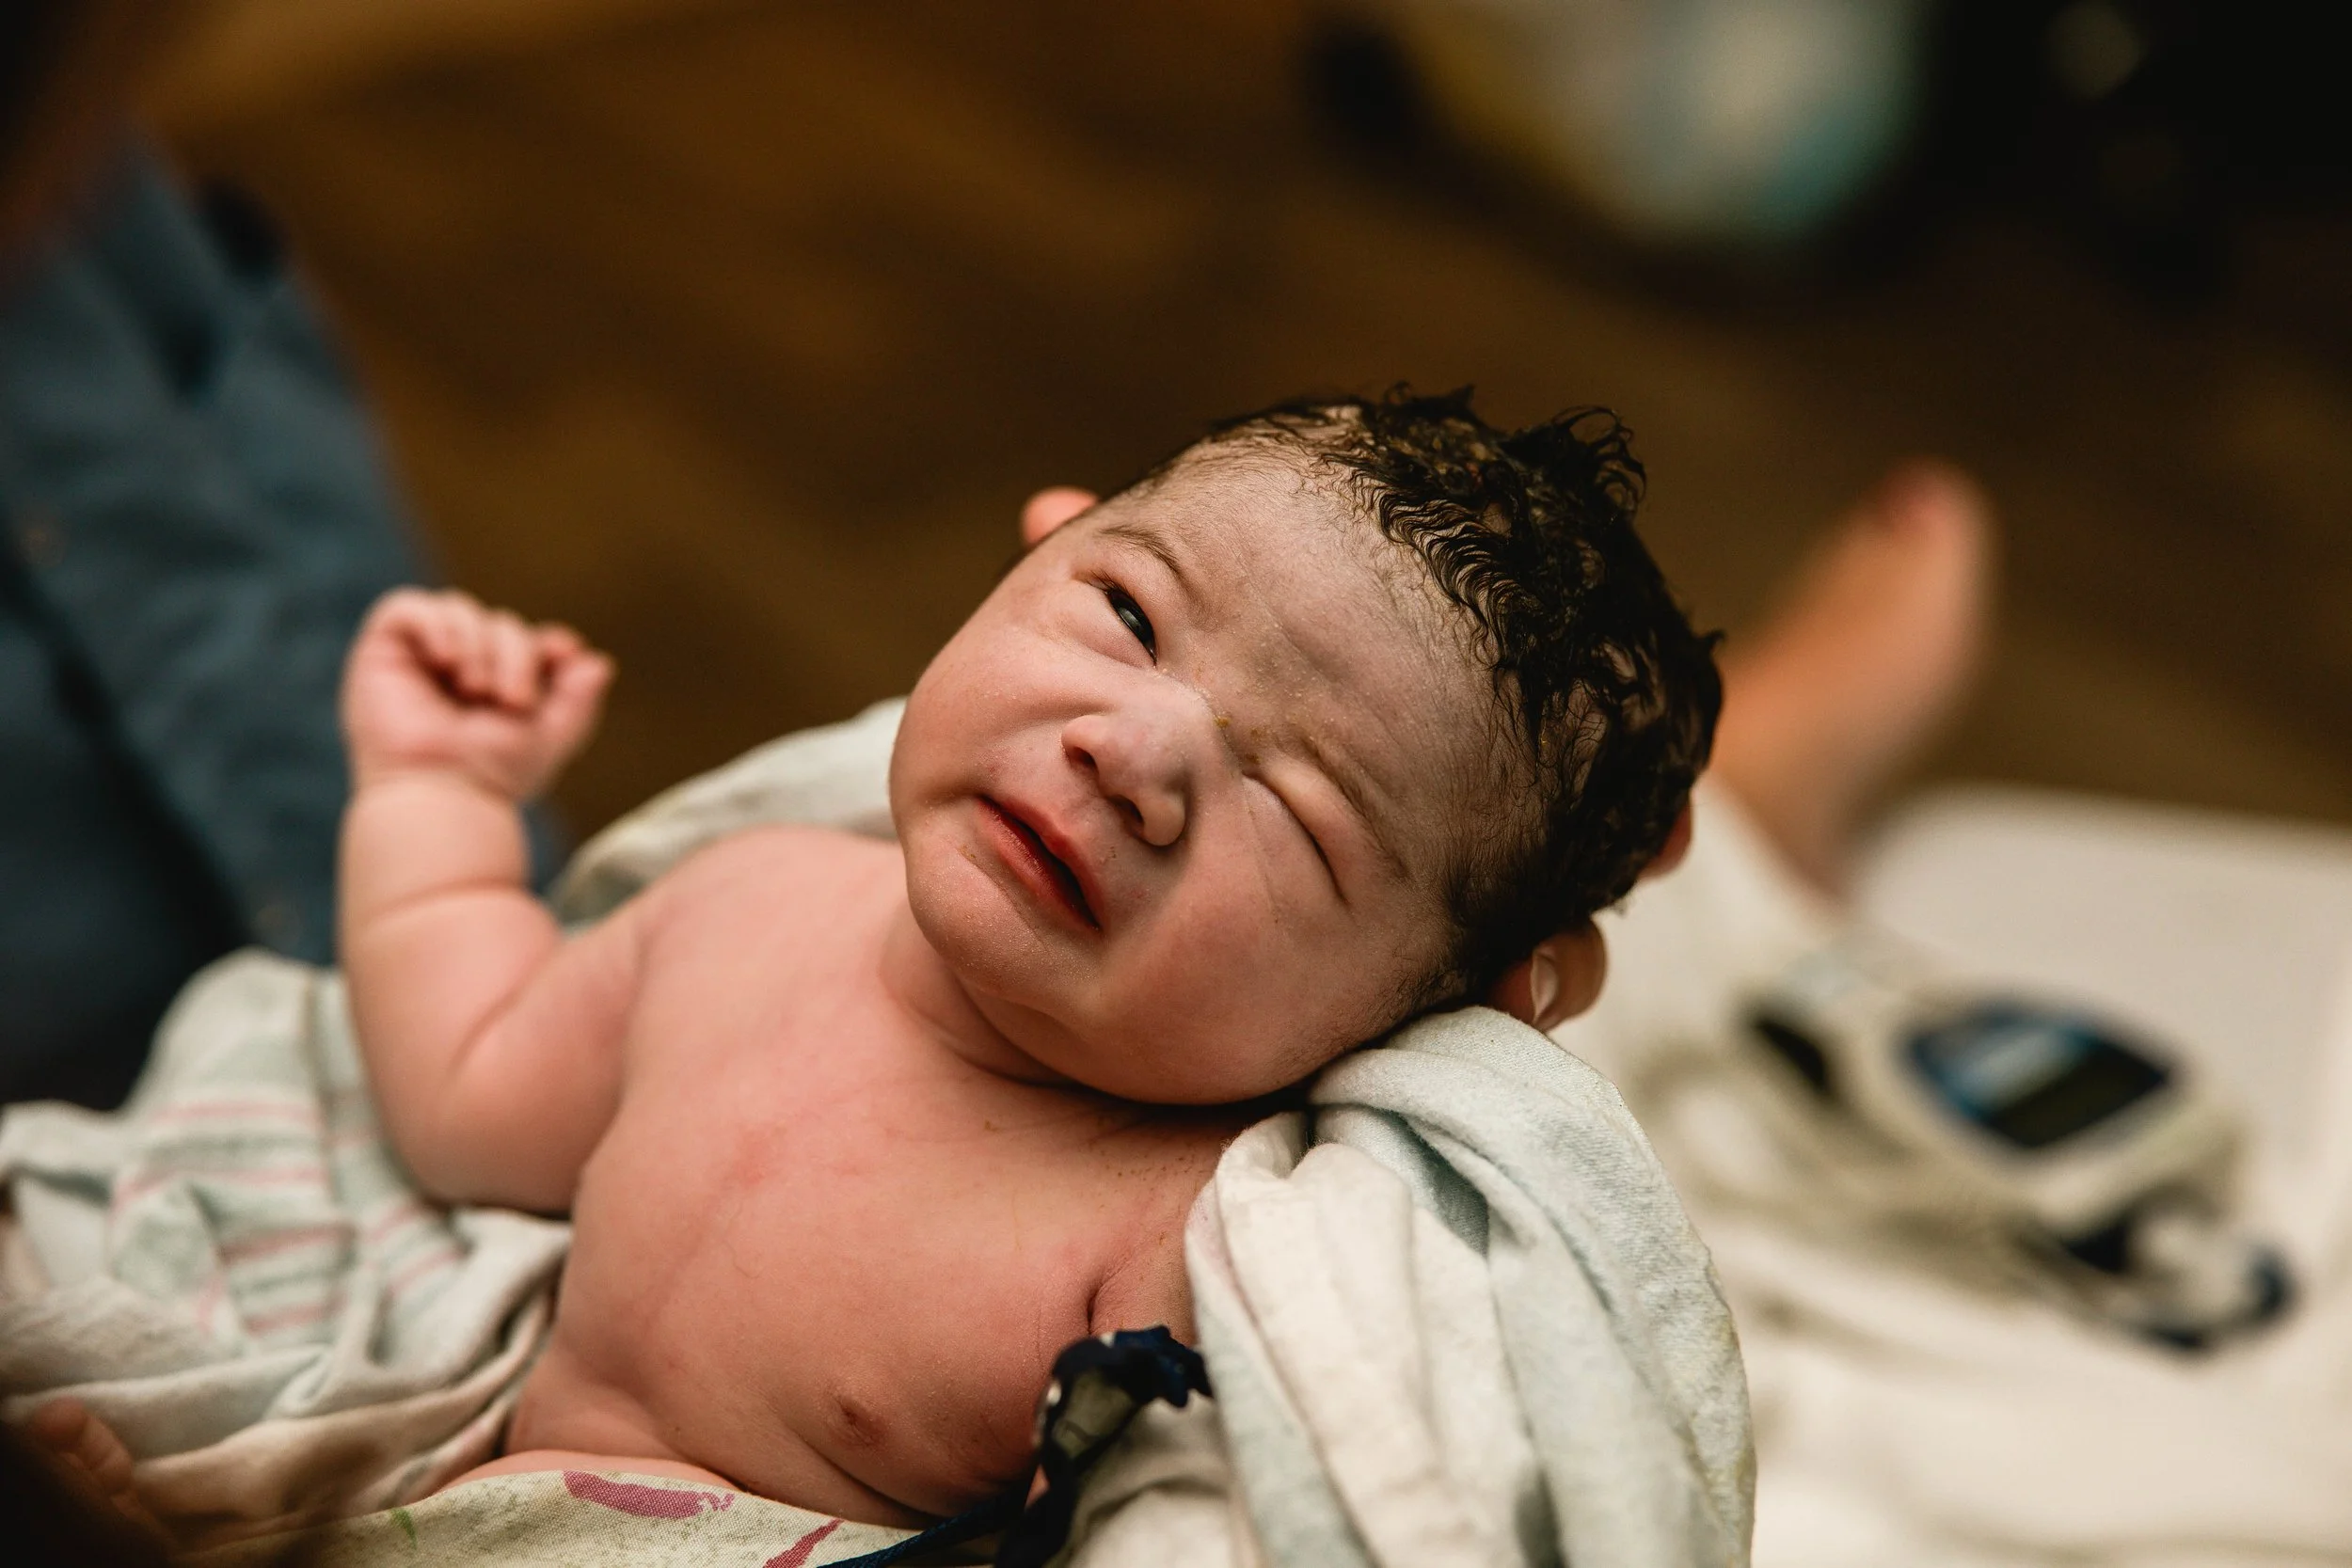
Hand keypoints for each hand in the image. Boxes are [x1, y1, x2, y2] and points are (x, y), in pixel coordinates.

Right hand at [342, 589, 612, 799]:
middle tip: (514, 702)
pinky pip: (406, 608)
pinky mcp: (379, 654)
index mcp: (494, 687)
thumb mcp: (551, 735)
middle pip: (500, 624)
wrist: (443, 794)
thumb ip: (578, 699)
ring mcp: (417, 661)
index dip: (547, 641)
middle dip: (517, 655)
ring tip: (477, 690)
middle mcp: (456, 671)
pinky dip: (436, 625)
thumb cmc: (493, 774)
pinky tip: (448, 661)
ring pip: (459, 610)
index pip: (526, 640)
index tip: (564, 653)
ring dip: (480, 644)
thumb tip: (599, 662)